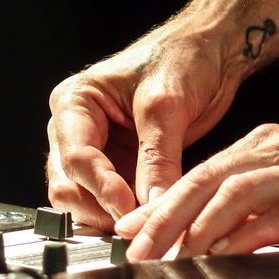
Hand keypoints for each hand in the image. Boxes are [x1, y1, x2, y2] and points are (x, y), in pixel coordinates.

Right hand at [47, 20, 246, 230]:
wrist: (209, 55)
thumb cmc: (182, 59)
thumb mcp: (167, 106)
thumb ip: (158, 159)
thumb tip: (152, 205)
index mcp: (76, 102)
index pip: (76, 156)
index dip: (102, 188)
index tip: (131, 210)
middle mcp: (78, 128)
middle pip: (69, 184)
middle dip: (100, 207)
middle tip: (137, 222)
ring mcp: (99, 149)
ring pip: (85, 198)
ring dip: (111, 215)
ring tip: (146, 221)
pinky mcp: (120, 164)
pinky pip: (112, 198)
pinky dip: (127, 212)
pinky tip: (149, 215)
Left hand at [115, 124, 278, 258]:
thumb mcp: (272, 179)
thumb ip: (236, 201)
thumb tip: (194, 228)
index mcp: (254, 147)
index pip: (196, 173)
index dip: (160, 202)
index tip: (131, 228)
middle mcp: (270, 152)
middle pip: (206, 180)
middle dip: (167, 217)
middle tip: (139, 247)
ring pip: (236, 193)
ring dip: (200, 226)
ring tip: (175, 254)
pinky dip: (247, 233)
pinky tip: (225, 251)